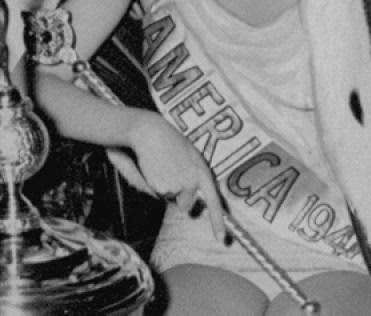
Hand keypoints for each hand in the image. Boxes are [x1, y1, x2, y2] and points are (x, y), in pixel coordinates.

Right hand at [128, 112, 226, 244]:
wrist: (149, 130)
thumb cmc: (167, 141)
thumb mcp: (188, 156)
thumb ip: (193, 176)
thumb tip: (186, 203)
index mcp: (202, 170)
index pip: (214, 200)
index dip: (218, 222)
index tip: (221, 240)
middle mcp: (192, 180)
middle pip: (184, 204)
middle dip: (177, 195)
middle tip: (169, 170)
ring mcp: (177, 185)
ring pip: (169, 198)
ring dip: (163, 186)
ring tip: (160, 165)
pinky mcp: (162, 188)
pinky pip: (157, 194)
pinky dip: (153, 184)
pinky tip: (152, 168)